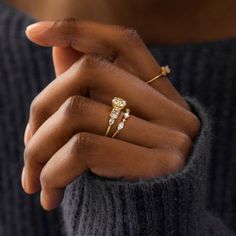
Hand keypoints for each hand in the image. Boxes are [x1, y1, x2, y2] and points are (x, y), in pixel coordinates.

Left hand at [22, 20, 199, 209]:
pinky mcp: (162, 165)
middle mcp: (172, 109)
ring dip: (39, 148)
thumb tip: (58, 47)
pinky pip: (84, 149)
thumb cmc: (126, 175)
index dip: (80, 29)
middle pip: (89, 71)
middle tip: (27, 145)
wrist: (158, 221)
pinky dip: (53, 172)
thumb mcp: (108, 131)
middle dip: (42, 107)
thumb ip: (87, 88)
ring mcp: (172, 135)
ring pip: (77, 111)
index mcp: (161, 95)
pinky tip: (50, 195)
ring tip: (33, 179)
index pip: (123, 42)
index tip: (35, 33)